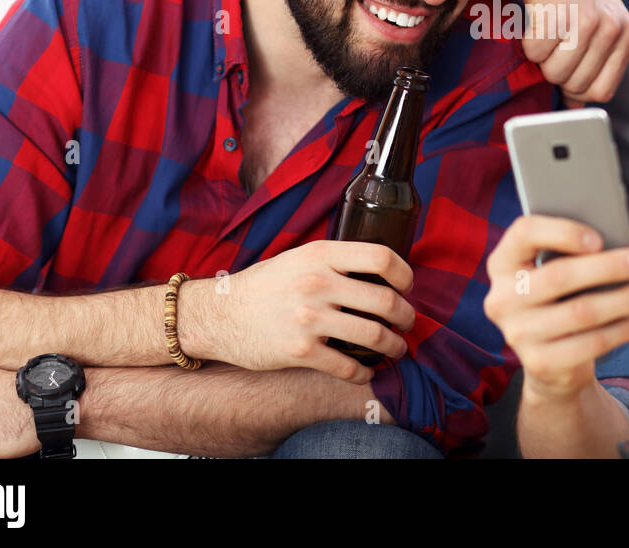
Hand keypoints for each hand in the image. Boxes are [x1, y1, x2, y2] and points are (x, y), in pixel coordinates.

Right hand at [191, 241, 416, 379]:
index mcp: (321, 255)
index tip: (407, 287)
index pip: (381, 257)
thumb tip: (382, 271)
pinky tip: (367, 371)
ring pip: (374, 336)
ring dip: (394, 346)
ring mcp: (309, 318)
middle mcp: (317, 284)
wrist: (220, 314)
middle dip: (406, 317)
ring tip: (397, 348)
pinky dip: (364, 373)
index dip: (404, 274)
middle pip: (386, 301)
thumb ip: (335, 261)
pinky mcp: (300, 351)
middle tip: (408, 323)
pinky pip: (348, 367)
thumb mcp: (300, 257)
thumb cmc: (266, 285)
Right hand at [484, 215, 628, 403]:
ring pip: (581, 312)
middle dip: (609, 267)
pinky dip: (622, 329)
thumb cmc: (559, 299)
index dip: (562, 232)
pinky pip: (590, 343)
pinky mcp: (539, 363)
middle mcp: (502, 298)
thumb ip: (572, 254)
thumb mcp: (554, 271)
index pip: (524, 233)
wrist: (549, 361)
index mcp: (502, 263)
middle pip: (559, 276)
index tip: (600, 239)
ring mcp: (517, 334)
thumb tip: (619, 242)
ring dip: (626, 298)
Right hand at [499, 0, 628, 105]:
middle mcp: (612, 28)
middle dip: (556, 72)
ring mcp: (587, 20)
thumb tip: (577, 109)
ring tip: (544, 33)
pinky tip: (533, 21)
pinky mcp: (558, 13)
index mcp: (626, 34)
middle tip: (552, 44)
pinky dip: (525, 43)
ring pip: (554, 73)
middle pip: (575, 85)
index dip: (577, 87)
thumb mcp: (595, 23)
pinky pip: (534, 54)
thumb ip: (593, 64)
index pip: (601, 92)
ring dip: (540, 60)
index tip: (566, 67)